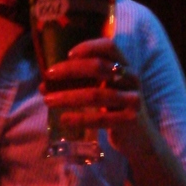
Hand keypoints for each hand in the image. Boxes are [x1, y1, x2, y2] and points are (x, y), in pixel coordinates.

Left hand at [40, 38, 145, 154]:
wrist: (140, 139)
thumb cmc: (116, 110)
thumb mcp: (106, 91)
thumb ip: (83, 83)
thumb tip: (45, 84)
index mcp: (125, 67)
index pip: (110, 47)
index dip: (89, 47)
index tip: (68, 54)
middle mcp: (131, 79)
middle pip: (99, 67)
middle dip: (70, 70)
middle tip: (48, 76)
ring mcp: (132, 100)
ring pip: (97, 94)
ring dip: (69, 96)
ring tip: (48, 100)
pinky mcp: (129, 120)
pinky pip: (101, 118)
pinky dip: (80, 118)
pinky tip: (64, 119)